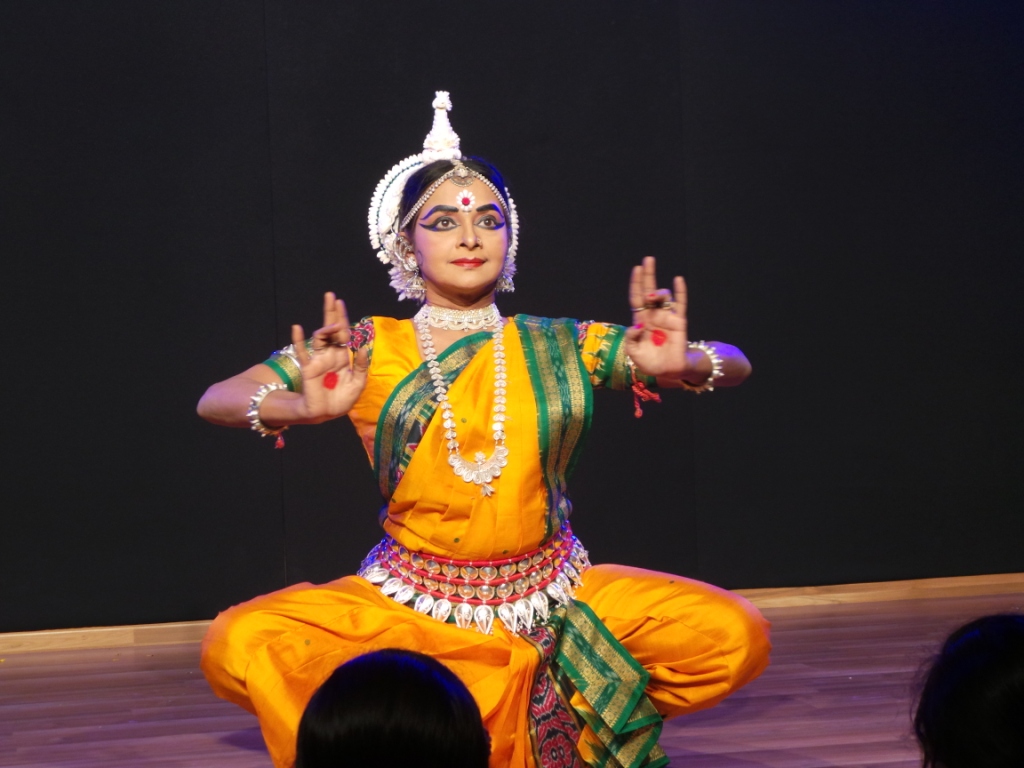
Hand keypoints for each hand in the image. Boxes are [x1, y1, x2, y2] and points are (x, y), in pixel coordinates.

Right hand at [290, 292, 368, 421]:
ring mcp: (318, 360)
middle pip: (331, 329)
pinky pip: (302, 352)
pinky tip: (297, 328)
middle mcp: (330, 354)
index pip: (344, 334)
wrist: (325, 414)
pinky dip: (299, 340)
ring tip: (332, 325)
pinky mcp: (308, 368)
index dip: (342, 318)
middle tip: (331, 295)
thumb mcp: (358, 384)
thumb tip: (362, 348)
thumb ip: (362, 367)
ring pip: (320, 338)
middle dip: (331, 313)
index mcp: (343, 357)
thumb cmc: (341, 400)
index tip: (340, 303)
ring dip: (326, 329)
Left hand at [624, 257, 689, 377]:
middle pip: (649, 292)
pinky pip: (680, 304)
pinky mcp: (679, 321)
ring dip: (658, 292)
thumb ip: (631, 340)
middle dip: (648, 276)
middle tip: (648, 260)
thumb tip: (637, 325)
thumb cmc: (650, 363)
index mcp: (641, 321)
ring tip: (654, 296)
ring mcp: (667, 317)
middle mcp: (653, 316)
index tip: (636, 269)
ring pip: (663, 298)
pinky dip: (680, 291)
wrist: (669, 371)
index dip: (636, 284)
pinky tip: (677, 279)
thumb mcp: (634, 353)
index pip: (637, 299)